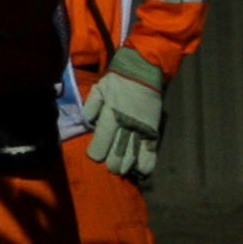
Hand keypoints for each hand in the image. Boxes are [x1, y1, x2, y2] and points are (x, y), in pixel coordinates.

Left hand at [87, 44, 166, 180]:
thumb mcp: (98, 89)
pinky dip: (148, 163)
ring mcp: (141, 128)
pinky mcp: (153, 130)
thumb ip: (91, 107)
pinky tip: (143, 171)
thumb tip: (89, 123)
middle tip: (110, 166)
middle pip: (118, 152)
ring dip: (128, 166)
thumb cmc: (118, 81)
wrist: (144, 72)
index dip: (97, 152)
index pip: (102, 140)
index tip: (95, 156)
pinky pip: (151, 150)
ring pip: (134, 155)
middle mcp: (126, 124)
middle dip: (112, 163)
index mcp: (110, 114)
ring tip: (122, 170)